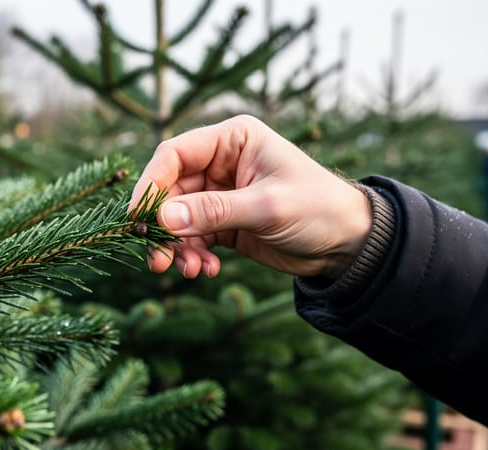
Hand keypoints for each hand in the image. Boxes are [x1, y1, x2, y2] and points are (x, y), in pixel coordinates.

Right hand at [129, 115, 371, 278]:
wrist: (348, 245)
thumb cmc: (318, 209)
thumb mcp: (266, 207)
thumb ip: (213, 211)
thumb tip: (163, 219)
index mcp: (233, 140)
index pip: (174, 154)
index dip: (151, 184)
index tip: (138, 218)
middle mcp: (221, 163)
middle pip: (170, 191)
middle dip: (163, 227)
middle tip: (158, 258)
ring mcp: (220, 193)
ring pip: (178, 218)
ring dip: (177, 247)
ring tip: (188, 270)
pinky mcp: (224, 222)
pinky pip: (193, 237)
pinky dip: (193, 256)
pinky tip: (206, 271)